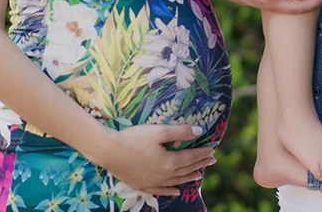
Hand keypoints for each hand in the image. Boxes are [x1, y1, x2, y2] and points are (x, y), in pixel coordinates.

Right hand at [96, 124, 215, 196]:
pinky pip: (161, 190)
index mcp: (169, 161)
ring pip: (176, 181)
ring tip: (199, 175)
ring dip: (189, 177)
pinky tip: (177, 191)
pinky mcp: (142, 185)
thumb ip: (180, 132)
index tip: (213, 150)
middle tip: (212, 161)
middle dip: (200, 164)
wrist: (109, 151)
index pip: (191, 157)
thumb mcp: (158, 131)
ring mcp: (153, 182)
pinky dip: (171, 190)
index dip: (203, 153)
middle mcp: (164, 175)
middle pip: (186, 169)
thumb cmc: (134, 138)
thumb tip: (199, 131)